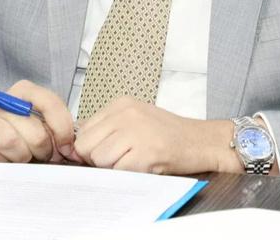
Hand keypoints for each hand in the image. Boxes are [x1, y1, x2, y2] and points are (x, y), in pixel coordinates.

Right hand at [0, 80, 79, 163]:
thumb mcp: (40, 123)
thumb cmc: (18, 130)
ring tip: (23, 158)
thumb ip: (59, 130)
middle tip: (42, 156)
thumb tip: (74, 150)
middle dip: (43, 151)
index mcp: (25, 91)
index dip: (63, 131)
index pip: (51, 104)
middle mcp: (4, 100)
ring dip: (22, 158)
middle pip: (36, 132)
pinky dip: (2, 163)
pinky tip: (4, 160)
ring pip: (13, 143)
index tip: (66, 149)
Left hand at [73, 97, 238, 174]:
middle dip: (98, 160)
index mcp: (121, 104)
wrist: (203, 141)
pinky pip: (119, 171)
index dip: (88, 149)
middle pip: (86, 146)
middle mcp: (126, 113)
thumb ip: (107, 129)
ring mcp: (136, 131)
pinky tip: (145, 166)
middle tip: (121, 160)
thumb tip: (76, 149)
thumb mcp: (135, 119)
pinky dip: (128, 175)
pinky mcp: (146, 152)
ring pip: (100, 160)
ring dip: (114, 168)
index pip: (83, 131)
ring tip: (136, 161)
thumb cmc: (169, 134)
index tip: (103, 154)